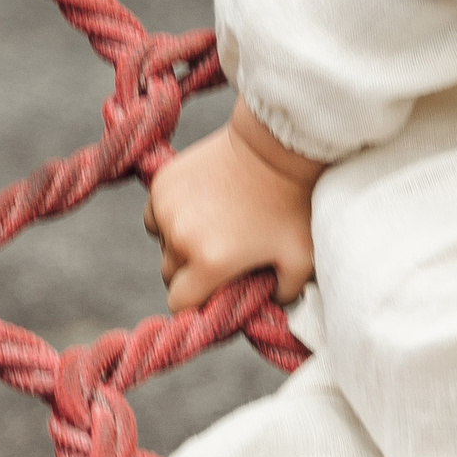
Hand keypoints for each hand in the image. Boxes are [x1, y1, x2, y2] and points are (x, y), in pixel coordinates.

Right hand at [146, 106, 321, 311]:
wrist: (275, 147)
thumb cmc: (292, 206)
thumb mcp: (301, 259)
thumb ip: (284, 296)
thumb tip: (265, 309)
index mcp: (211, 262)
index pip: (180, 304)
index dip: (196, 306)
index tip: (213, 296)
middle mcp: (180, 237)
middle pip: (170, 275)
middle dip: (191, 275)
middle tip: (219, 260)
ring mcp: (167, 208)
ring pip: (162, 244)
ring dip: (180, 245)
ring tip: (212, 230)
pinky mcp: (162, 184)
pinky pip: (156, 216)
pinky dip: (171, 219)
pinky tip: (198, 210)